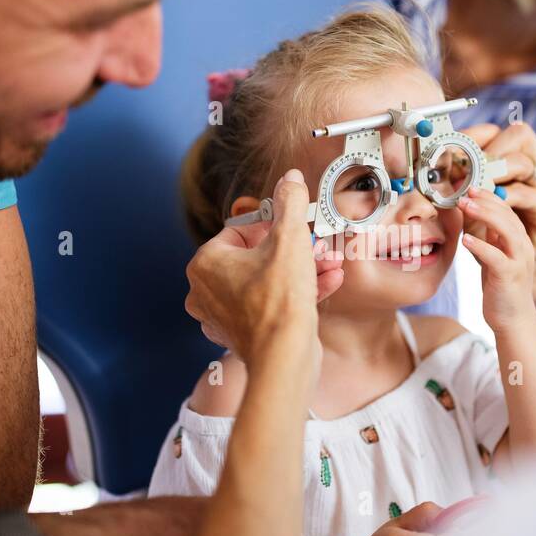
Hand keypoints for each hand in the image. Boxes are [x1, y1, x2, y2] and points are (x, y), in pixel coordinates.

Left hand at [184, 169, 343, 363]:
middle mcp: (207, 290)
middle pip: (257, 257)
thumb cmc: (280, 301)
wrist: (285, 357)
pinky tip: (327, 283)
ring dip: (302, 271)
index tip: (295, 229)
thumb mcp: (289, 239)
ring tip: (330, 265)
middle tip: (319, 247)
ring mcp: (223, 316)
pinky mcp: (243, 335)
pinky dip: (297, 294)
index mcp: (206, 263)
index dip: (274, 227)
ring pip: (267, 281)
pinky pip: (271, 304)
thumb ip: (289, 204)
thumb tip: (289, 179)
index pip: (241, 231)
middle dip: (295, 251)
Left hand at [459, 185, 535, 331]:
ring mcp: (519, 261)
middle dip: (486, 200)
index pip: (506, 210)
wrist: (513, 320)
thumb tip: (473, 215)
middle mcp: (522, 247)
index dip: (488, 196)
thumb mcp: (495, 257)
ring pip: (506, 231)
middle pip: (508, 215)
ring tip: (465, 205)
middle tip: (464, 191)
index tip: (469, 186)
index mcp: (519, 240)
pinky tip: (466, 240)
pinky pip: (496, 257)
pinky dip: (481, 247)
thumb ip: (489, 237)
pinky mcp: (510, 276)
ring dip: (485, 216)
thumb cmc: (501, 287)